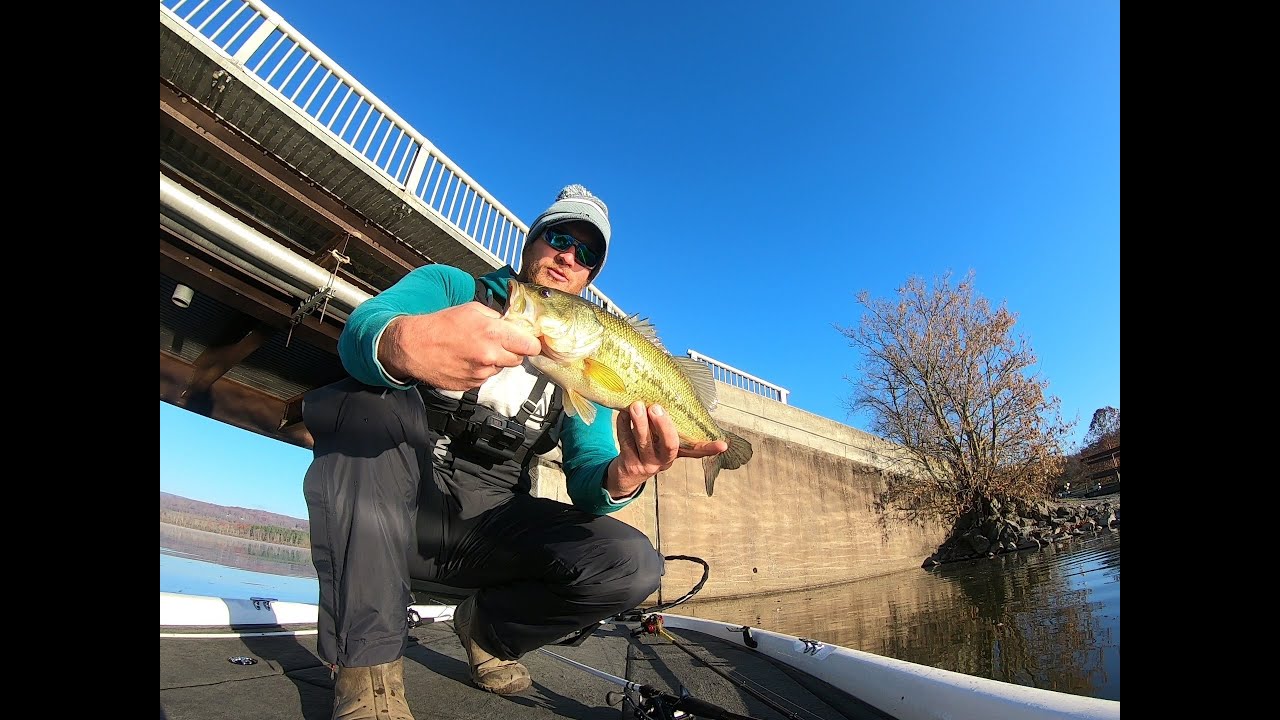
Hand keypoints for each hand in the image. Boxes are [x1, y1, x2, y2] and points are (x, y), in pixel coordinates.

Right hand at [378, 302, 540, 389]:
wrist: (413, 346)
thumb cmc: (439, 325)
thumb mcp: (471, 309)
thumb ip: (496, 317)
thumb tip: (511, 325)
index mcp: (493, 334)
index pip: (530, 346)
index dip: (531, 343)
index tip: (529, 341)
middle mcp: (489, 356)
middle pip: (518, 359)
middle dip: (512, 351)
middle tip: (498, 342)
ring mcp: (480, 373)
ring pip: (500, 368)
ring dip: (494, 360)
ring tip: (475, 349)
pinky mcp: (471, 385)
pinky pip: (484, 377)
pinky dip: (480, 370)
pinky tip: (466, 359)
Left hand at [606, 402, 729, 498]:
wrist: (627, 472)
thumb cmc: (650, 444)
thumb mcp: (661, 437)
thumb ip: (667, 422)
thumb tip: (671, 388)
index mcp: (677, 452)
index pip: (697, 450)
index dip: (710, 448)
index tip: (723, 444)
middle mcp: (664, 460)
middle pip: (669, 445)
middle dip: (664, 426)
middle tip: (657, 407)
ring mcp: (646, 463)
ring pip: (644, 443)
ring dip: (639, 423)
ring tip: (636, 405)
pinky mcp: (629, 463)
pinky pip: (625, 441)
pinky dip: (623, 425)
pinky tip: (623, 412)